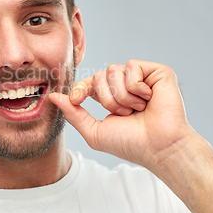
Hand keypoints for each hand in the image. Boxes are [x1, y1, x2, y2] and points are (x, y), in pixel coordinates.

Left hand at [49, 59, 196, 169]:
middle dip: (106, 99)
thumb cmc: (130, 143)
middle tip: (125, 114)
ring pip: (113, 70)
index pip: (89, 82)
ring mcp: (141, 78)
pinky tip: (149, 98)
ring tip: (138, 109)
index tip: (77, 100)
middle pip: (99, 75)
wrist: (158, 146)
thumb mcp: (93, 131)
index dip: (80, 88)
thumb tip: (54, 96)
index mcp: (112, 97)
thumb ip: (73, 113)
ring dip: (121, 96)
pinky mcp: (157, 72)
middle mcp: (126, 85)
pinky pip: (132, 66)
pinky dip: (136, 86)